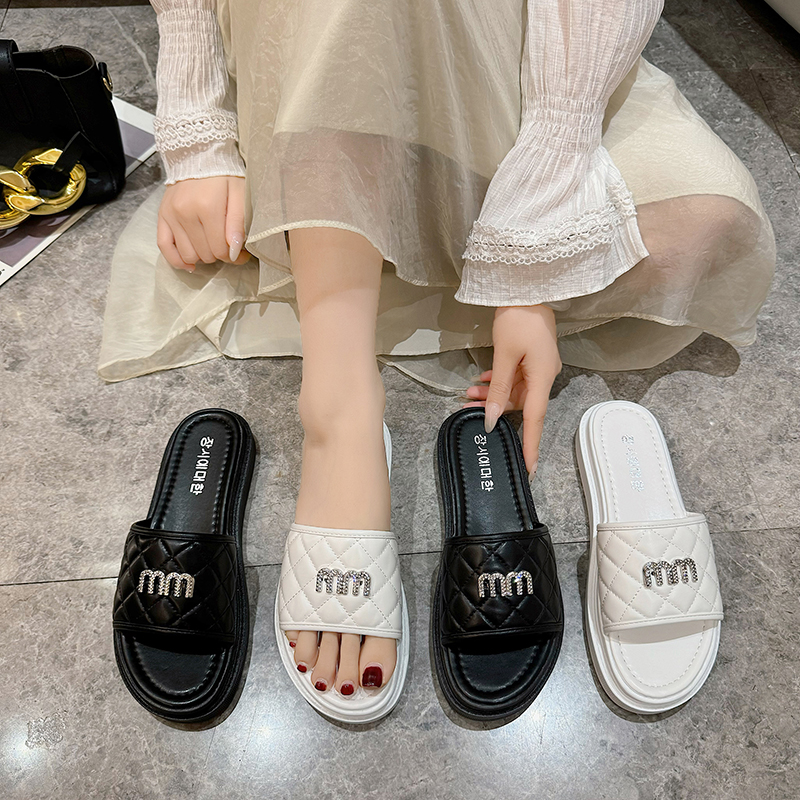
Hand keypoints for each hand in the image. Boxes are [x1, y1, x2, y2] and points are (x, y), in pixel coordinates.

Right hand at [157, 175, 251, 270]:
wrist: (199, 155)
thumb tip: (234, 250)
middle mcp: (185, 213)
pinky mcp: (162, 215)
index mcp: (207, 207)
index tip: (241, 254)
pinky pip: (164, 246)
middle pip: (205, 254)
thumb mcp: (240, 194)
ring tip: (212, 246)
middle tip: (228, 247)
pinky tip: (189, 264)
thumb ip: (238, 223)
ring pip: (187, 254)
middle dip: (219, 255)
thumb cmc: (224, 175)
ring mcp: (171, 215)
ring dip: (202, 256)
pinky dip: (177, 259)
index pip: (220, 249)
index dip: (233, 257)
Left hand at [463, 305, 560, 474]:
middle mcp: (545, 375)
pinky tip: (480, 379)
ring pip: (514, 391)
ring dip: (491, 393)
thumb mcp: (504, 355)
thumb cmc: (517, 318)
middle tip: (465, 409)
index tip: (528, 470)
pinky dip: (497, 380)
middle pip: (521, 405)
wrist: (526, 285)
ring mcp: (539, 366)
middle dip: (493, 409)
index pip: (536, 420)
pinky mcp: (531, 357)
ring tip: (466, 391)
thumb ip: (499, 389)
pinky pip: (514, 378)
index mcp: (543, 377)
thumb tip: (493, 418)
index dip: (530, 445)